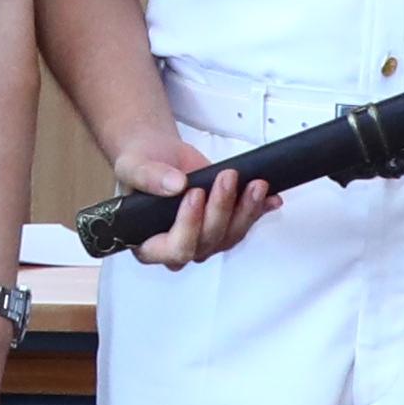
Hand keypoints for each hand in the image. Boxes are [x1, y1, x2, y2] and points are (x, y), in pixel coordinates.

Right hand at [113, 135, 279, 268]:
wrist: (158, 155)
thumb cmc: (141, 166)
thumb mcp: (133, 167)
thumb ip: (149, 177)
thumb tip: (175, 185)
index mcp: (149, 243)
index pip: (174, 249)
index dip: (188, 225)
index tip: (195, 193)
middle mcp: (178, 246)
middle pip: (207, 242)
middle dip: (220, 209)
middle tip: (225, 179)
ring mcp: (203, 237)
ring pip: (230, 236)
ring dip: (245, 210)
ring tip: (253, 184)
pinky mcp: (223, 224)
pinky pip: (244, 224)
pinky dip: (259, 210)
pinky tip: (270, 198)